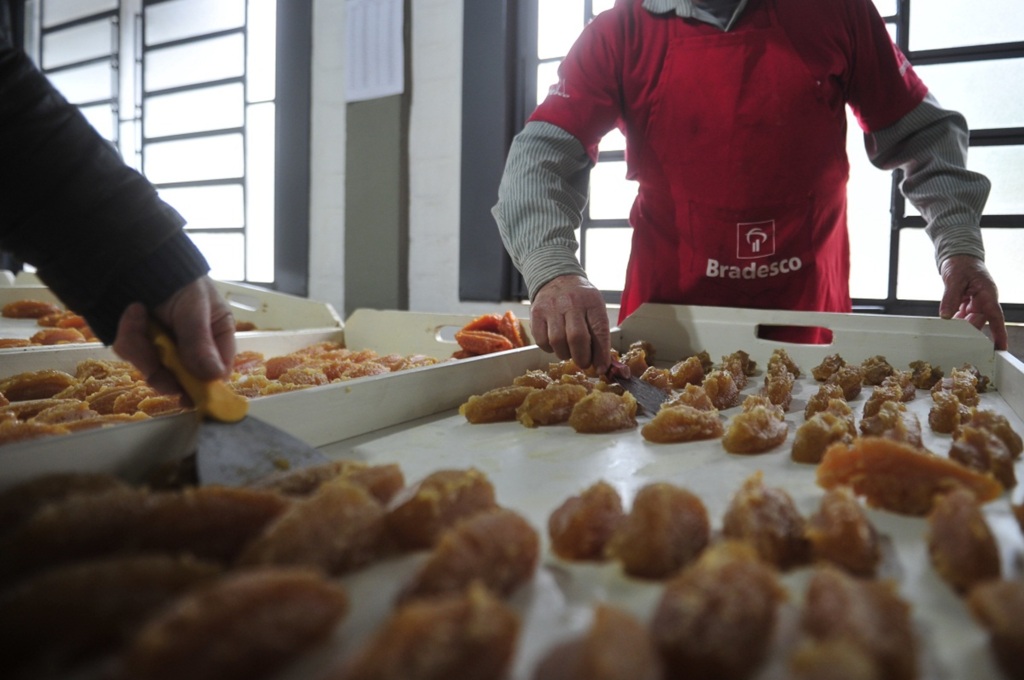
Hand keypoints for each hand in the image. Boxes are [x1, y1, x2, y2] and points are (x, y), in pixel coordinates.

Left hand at [113, 276, 236, 393]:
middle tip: (156, 374)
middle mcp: (192, 348)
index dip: (206, 386)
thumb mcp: (194, 308)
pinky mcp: (140, 347)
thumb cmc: (178, 279)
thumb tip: (215, 375)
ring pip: (153, 369)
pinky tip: (133, 311)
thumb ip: (200, 341)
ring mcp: (164, 350)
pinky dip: (129, 332)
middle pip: (183, 380)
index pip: (218, 371)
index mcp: (216, 336)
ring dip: (142, 347)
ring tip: (137, 312)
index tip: (191, 395)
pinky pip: (133, 353)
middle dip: (166, 374)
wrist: (137, 260)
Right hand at [530, 274, 611, 373]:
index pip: (599, 331)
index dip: (601, 354)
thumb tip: (602, 365)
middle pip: (577, 338)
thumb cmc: (580, 299)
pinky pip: (542, 341)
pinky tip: (555, 344)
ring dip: (565, 354)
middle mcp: (571, 303)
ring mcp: (551, 308)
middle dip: (582, 357)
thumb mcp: (595, 308)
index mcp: (591, 302)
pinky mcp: (536, 313)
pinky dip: (549, 349)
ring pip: (557, 341)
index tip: (601, 368)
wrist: (557, 278)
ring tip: (569, 351)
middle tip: (584, 363)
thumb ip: (599, 334)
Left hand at [939, 255, 1006, 350]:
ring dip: (961, 326)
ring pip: (970, 320)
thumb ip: (951, 298)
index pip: (996, 316)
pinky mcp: (968, 302)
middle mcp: (984, 300)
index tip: (1001, 347)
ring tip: (951, 334)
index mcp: (987, 294)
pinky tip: (948, 324)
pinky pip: (963, 315)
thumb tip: (946, 316)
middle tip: (958, 341)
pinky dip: (956, 320)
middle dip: (971, 331)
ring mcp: (976, 302)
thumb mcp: (954, 280)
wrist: (958, 256)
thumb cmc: (961, 264)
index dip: (999, 333)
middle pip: (980, 321)